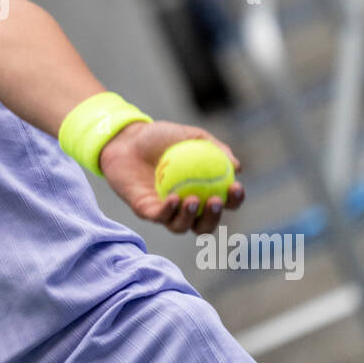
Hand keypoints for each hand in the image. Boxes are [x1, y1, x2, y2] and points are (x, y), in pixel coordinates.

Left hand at [98, 120, 244, 233]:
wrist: (126, 138)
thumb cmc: (159, 136)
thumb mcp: (191, 136)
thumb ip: (215, 148)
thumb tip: (237, 167)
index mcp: (201, 190)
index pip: (224, 202)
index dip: (234, 200)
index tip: (235, 187)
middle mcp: (185, 206)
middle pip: (204, 224)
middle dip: (213, 218)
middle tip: (215, 201)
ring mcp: (165, 211)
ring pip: (182, 226)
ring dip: (190, 217)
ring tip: (192, 199)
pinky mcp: (145, 211)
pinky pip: (159, 217)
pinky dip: (168, 211)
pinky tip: (174, 199)